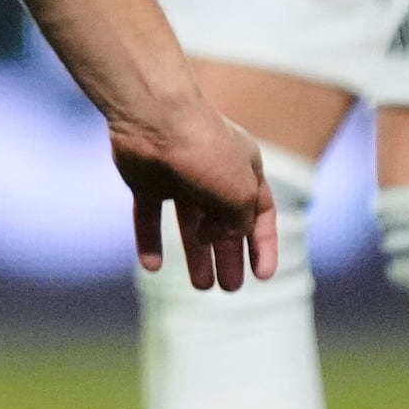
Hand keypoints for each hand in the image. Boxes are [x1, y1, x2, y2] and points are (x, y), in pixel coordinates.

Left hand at [110, 95, 277, 290]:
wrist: (154, 120)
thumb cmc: (207, 153)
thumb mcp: (239, 194)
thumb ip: (237, 222)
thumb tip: (215, 239)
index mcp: (245, 169)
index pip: (261, 212)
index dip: (263, 245)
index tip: (263, 276)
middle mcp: (213, 172)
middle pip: (224, 221)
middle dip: (229, 255)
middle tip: (230, 289)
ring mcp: (178, 176)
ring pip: (189, 222)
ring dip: (195, 254)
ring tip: (201, 287)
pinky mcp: (145, 180)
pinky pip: (149, 216)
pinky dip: (150, 241)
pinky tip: (151, 268)